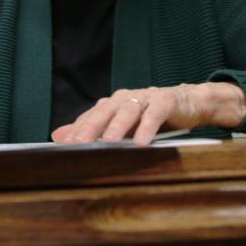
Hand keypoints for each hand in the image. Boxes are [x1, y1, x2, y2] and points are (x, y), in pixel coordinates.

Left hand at [51, 82, 245, 146]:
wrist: (188, 103)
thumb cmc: (150, 116)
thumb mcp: (121, 126)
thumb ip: (92, 130)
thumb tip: (57, 137)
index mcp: (112, 104)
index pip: (90, 117)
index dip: (77, 131)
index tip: (62, 147)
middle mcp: (125, 98)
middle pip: (104, 112)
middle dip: (91, 128)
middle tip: (79, 144)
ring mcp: (144, 97)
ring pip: (128, 111)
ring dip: (118, 127)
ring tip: (109, 143)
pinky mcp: (165, 100)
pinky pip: (154, 114)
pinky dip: (147, 127)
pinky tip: (142, 142)